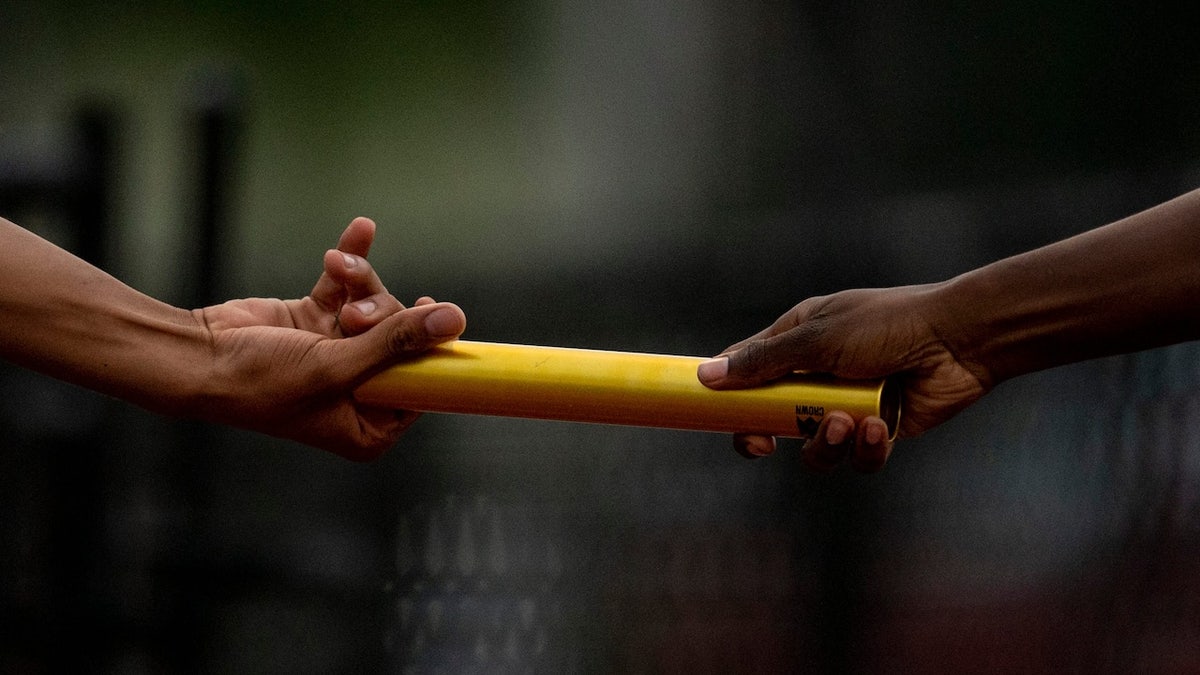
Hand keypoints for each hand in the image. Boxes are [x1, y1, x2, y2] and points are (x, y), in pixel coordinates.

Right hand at [193, 217, 464, 459]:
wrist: (197, 357)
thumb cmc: (261, 383)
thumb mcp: (336, 366)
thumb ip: (396, 342)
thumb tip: (454, 319)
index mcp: (366, 425)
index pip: (422, 387)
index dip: (430, 353)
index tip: (438, 320)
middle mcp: (356, 392)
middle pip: (401, 340)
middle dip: (381, 315)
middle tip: (354, 315)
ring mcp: (337, 353)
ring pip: (375, 308)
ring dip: (360, 284)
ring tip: (337, 271)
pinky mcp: (316, 321)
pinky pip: (346, 287)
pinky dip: (352, 261)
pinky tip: (362, 229)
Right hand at [698, 284, 985, 471]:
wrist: (960, 339)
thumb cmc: (888, 324)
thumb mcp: (817, 339)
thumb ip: (763, 362)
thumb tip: (706, 376)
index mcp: (798, 340)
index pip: (747, 371)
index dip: (728, 396)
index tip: (719, 418)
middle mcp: (819, 374)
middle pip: (772, 419)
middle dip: (767, 435)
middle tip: (766, 445)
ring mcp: (849, 404)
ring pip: (814, 446)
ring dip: (824, 443)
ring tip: (846, 424)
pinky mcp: (881, 430)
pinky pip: (858, 457)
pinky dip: (865, 448)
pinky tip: (878, 426)